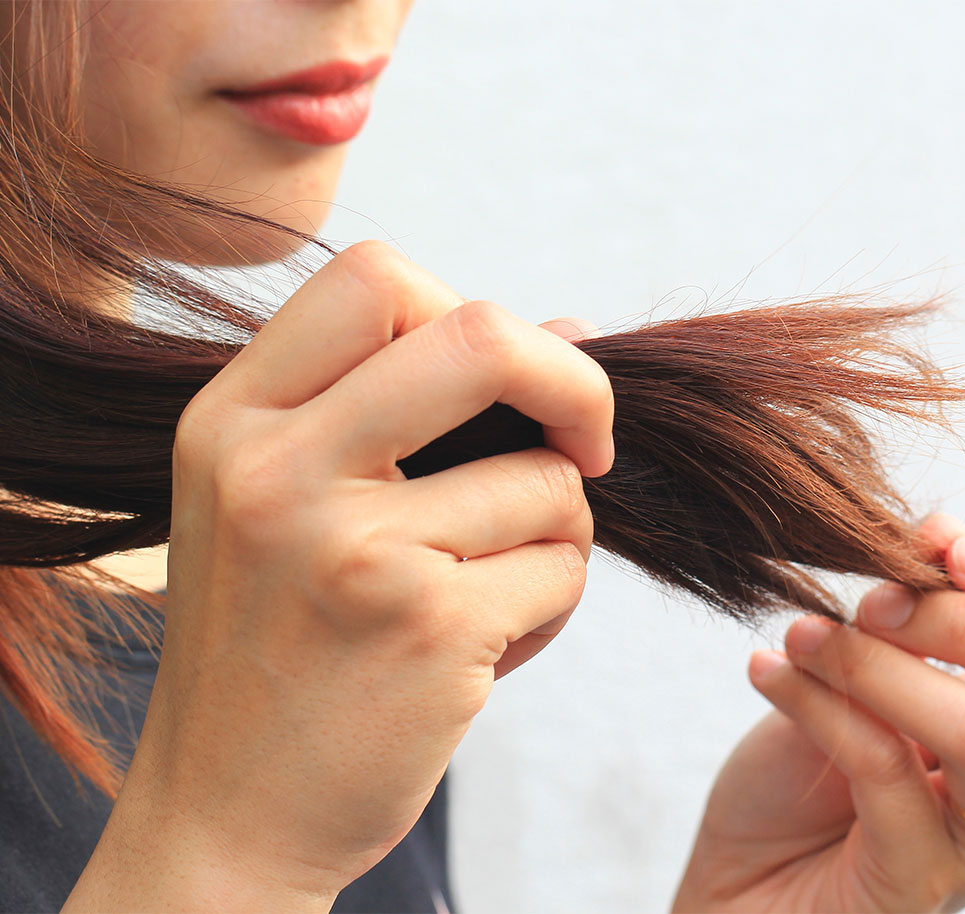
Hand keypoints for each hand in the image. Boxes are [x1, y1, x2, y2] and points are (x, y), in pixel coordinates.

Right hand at [65, 242, 612, 910]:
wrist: (230, 814)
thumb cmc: (279, 645)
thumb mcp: (295, 503)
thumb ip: (419, 405)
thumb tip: (577, 327)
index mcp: (232, 420)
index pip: (376, 277)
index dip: (471, 308)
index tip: (508, 384)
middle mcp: (277, 470)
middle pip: (481, 334)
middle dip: (574, 383)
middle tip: (588, 445)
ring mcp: (352, 548)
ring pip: (548, 479)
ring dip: (555, 535)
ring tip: (485, 596)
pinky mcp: (428, 626)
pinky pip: (562, 567)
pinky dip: (552, 606)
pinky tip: (484, 653)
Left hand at [673, 514, 964, 912]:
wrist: (748, 873)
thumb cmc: (817, 764)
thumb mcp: (875, 661)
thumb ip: (920, 602)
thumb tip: (944, 531)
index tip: (944, 548)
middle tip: (871, 599)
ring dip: (876, 661)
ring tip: (802, 633)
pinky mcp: (923, 883)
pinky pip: (883, 772)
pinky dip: (817, 703)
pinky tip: (767, 670)